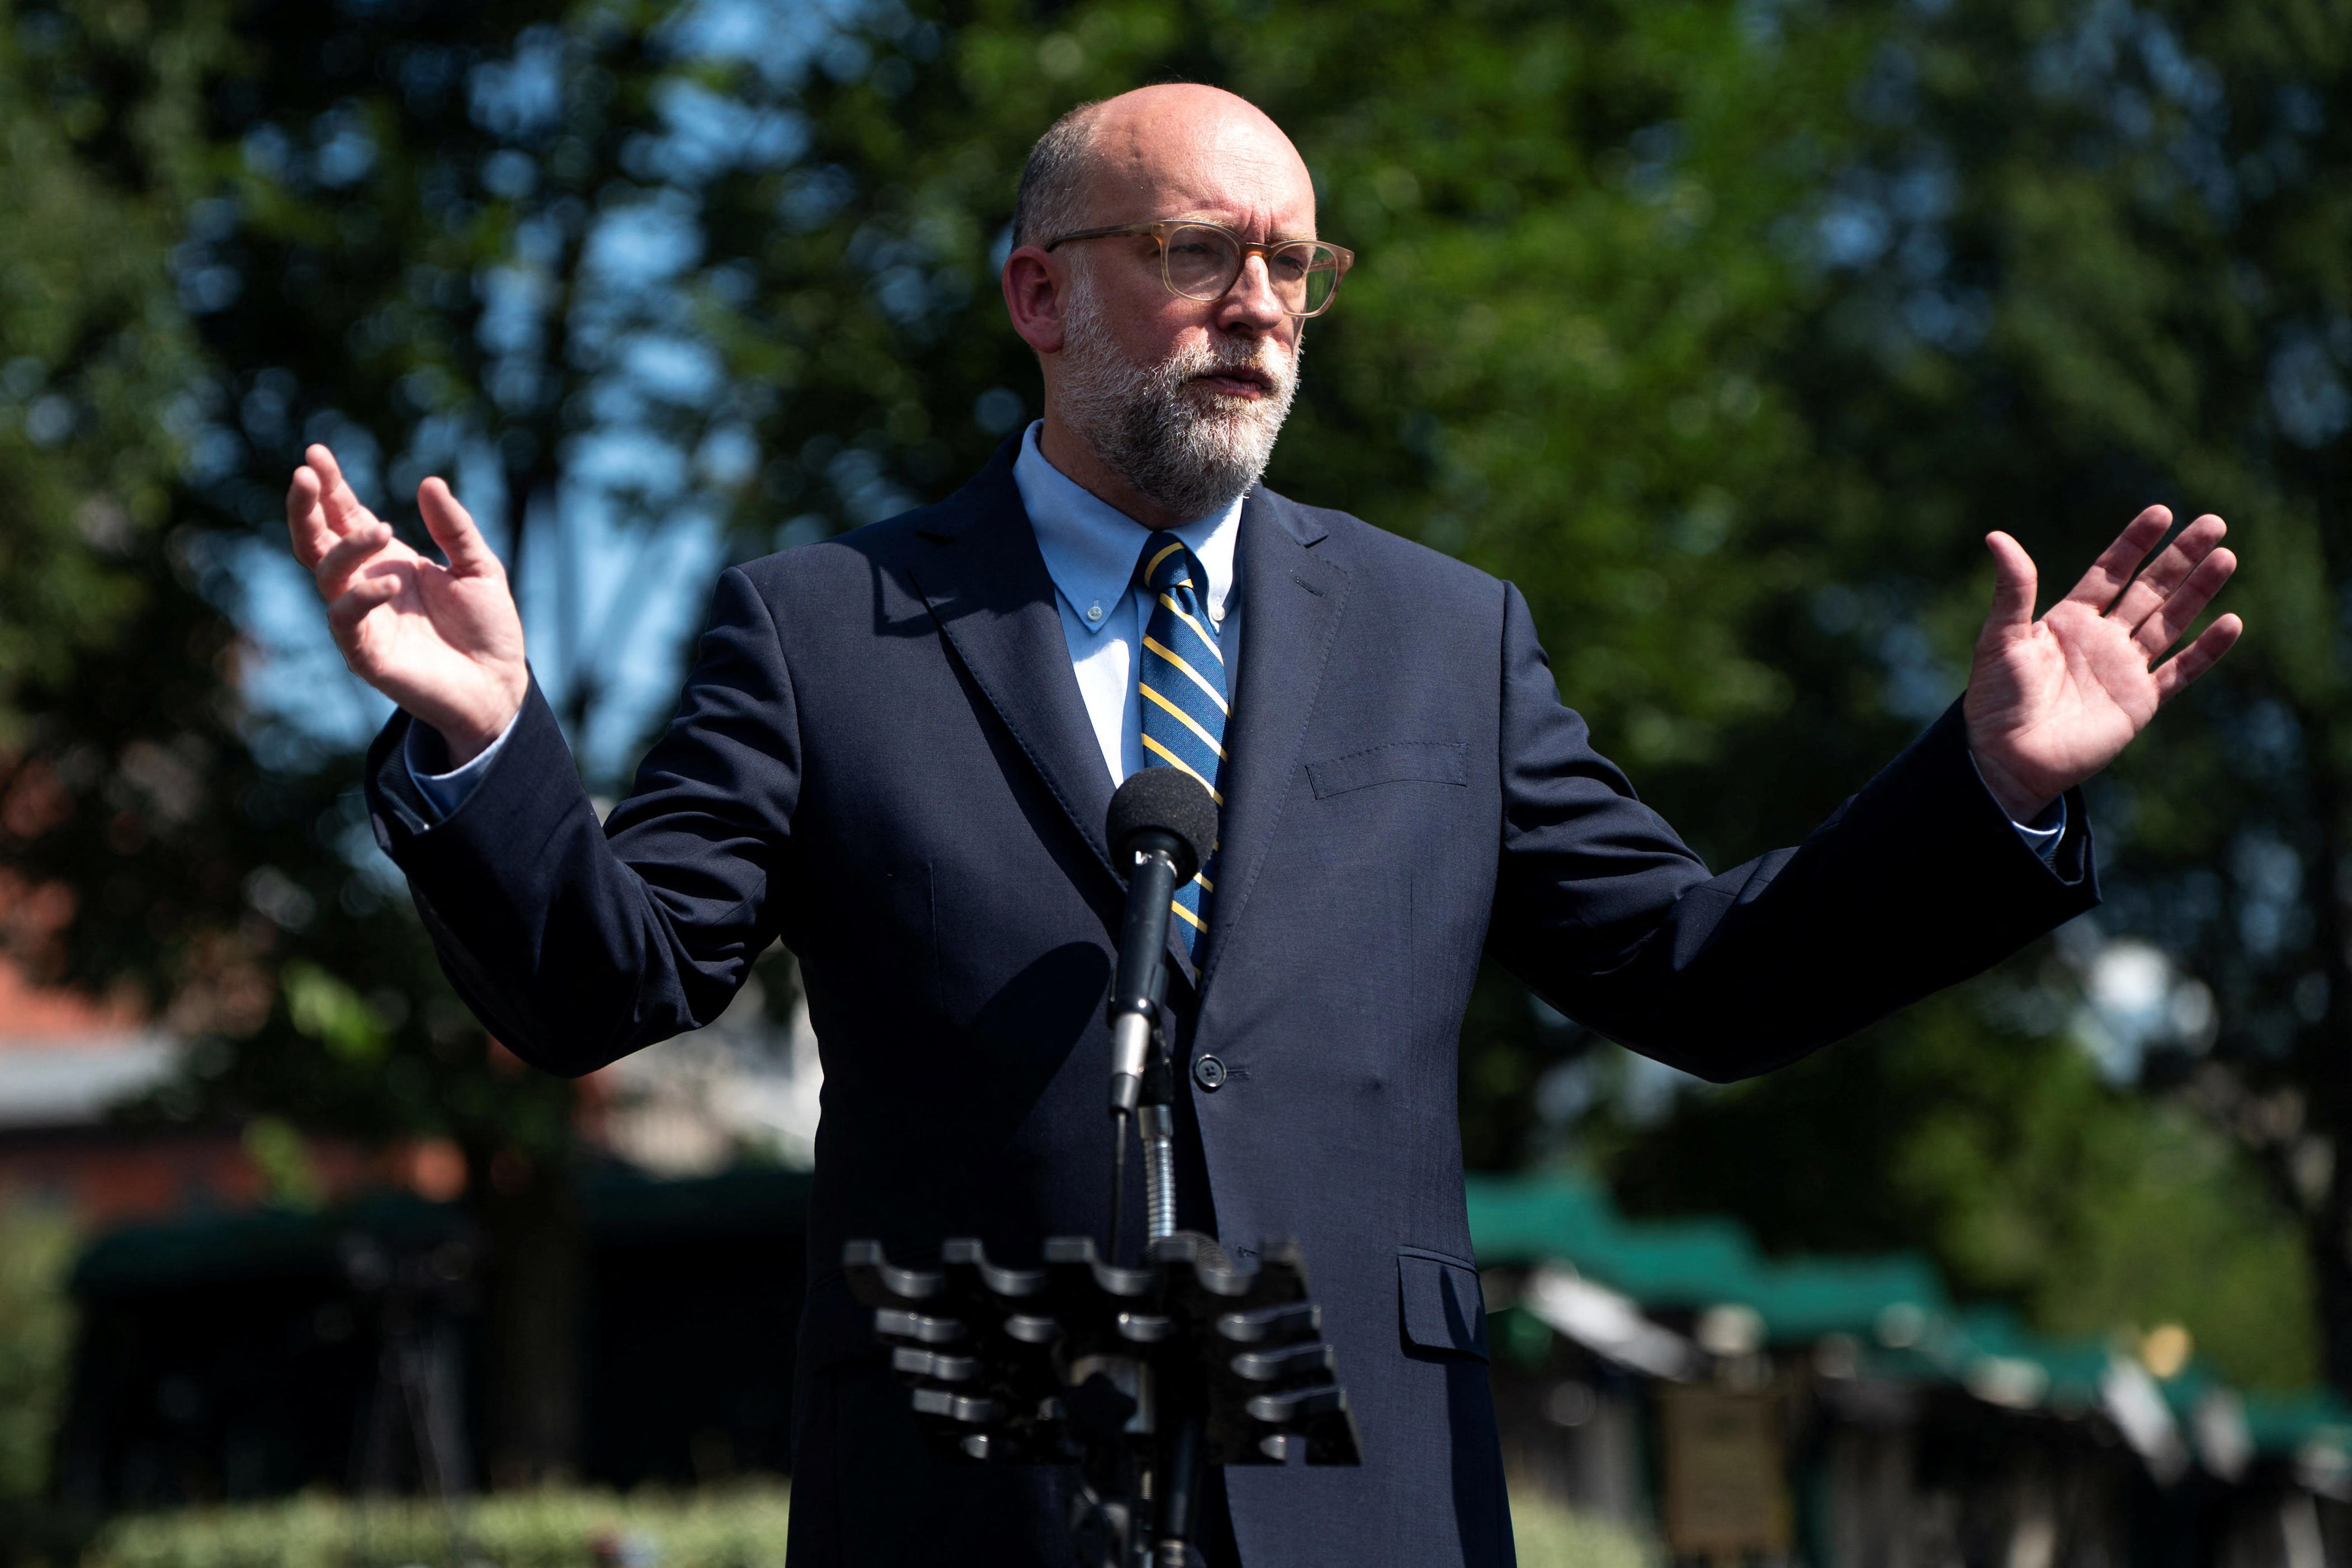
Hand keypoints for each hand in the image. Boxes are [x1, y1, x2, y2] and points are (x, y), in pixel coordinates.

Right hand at [286, 445, 526, 763]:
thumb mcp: (480, 567)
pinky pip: (346, 620)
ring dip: (345, 548)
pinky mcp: (366, 654)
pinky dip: (361, 597)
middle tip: (305, 474)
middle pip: (316, 542)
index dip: (330, 487)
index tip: (317, 453)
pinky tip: (388, 582)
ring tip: (380, 530)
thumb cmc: (487, 626)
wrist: (499, 683)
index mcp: (387, 560)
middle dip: (306, 508)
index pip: (346, 516)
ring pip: (326, 575)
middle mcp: (365, 585)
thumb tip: (430, 483)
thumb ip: (454, 529)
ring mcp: (362, 619)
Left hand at [1965, 506, 2241, 820]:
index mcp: (2069, 620)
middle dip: (2180, 558)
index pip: (2110, 572)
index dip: (2134, 543)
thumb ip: (2012, 590)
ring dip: (2198, 591)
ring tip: (2226, 557)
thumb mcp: (2000, 639)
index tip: (2161, 512)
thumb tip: (1996, 536)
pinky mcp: (2139, 702)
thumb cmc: (1994, 700)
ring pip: (2170, 622)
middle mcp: (2101, 639)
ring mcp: (2123, 670)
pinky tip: (2231, 623)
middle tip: (2213, 522)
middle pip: (2149, 590)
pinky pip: (2179, 671)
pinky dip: (2206, 650)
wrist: (2006, 759)